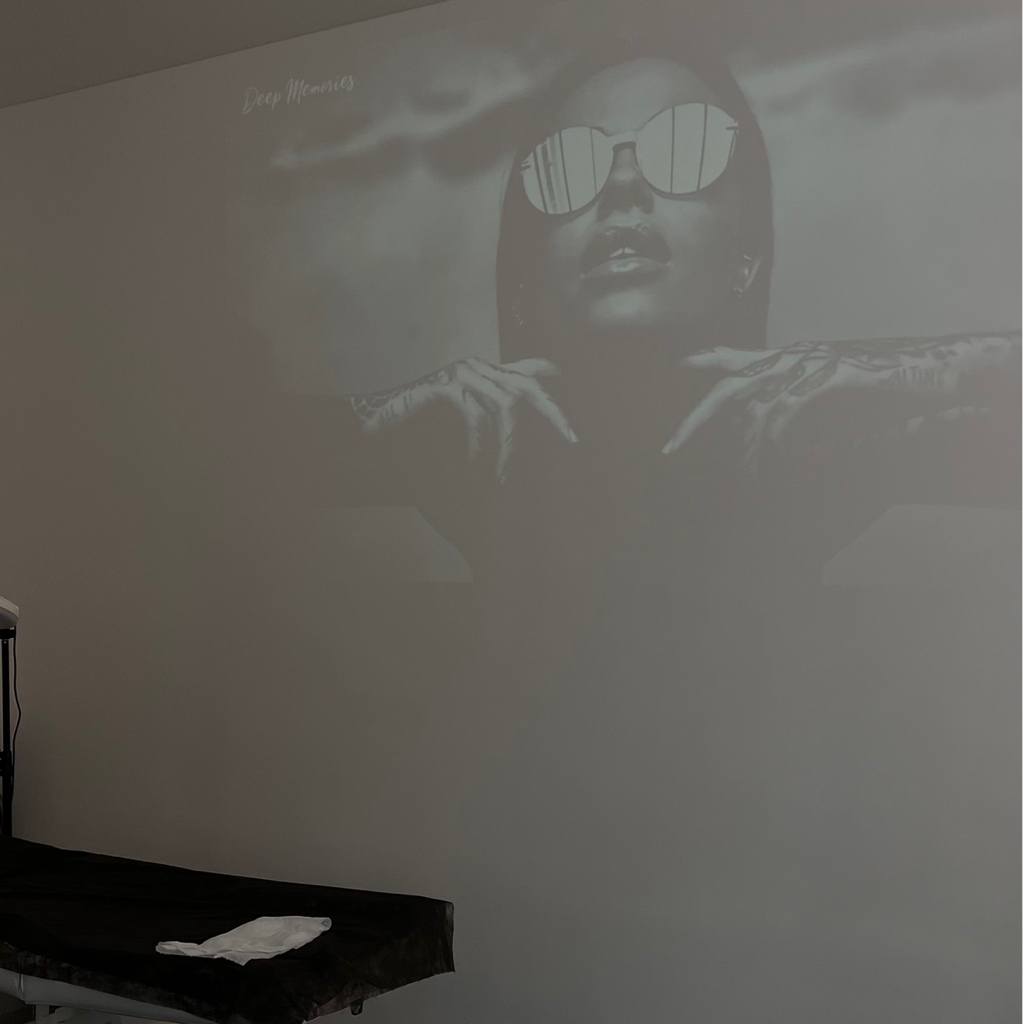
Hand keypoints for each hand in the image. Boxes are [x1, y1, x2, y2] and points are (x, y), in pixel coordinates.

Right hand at [361, 357, 577, 481]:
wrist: (376, 416)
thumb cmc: (418, 419)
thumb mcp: (457, 411)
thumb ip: (480, 411)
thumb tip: (507, 424)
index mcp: (483, 373)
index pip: (523, 368)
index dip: (544, 372)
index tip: (564, 378)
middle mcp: (478, 367)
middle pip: (528, 388)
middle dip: (553, 414)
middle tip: (573, 440)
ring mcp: (463, 373)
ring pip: (503, 410)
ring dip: (506, 449)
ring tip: (501, 479)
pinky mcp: (446, 385)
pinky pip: (473, 418)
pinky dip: (476, 444)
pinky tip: (472, 463)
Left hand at [662, 334, 1014, 471]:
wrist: (940, 369)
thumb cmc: (890, 384)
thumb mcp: (836, 391)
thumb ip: (802, 402)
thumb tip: (772, 428)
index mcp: (793, 356)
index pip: (738, 356)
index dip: (707, 358)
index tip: (678, 365)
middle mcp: (797, 354)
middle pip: (731, 382)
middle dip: (698, 417)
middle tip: (671, 448)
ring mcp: (816, 361)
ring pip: (758, 401)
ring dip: (745, 443)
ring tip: (738, 474)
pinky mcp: (837, 373)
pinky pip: (792, 405)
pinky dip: (776, 432)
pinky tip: (770, 453)